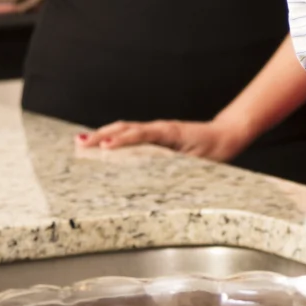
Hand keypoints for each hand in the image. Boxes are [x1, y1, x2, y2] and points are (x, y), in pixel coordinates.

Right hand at [74, 117, 251, 162]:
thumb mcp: (199, 160)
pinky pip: (131, 134)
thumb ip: (180, 165)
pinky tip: (100, 145)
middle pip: (125, 128)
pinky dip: (114, 137)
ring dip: (103, 134)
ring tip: (81, 142)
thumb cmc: (214, 148)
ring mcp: (156, 130)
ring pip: (125, 129)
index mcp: (168, 132)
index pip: (140, 134)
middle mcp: (159, 128)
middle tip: (79, 143)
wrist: (226, 135)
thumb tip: (161, 176)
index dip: (122, 140)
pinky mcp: (155, 135)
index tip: (105, 147)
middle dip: (101, 135)